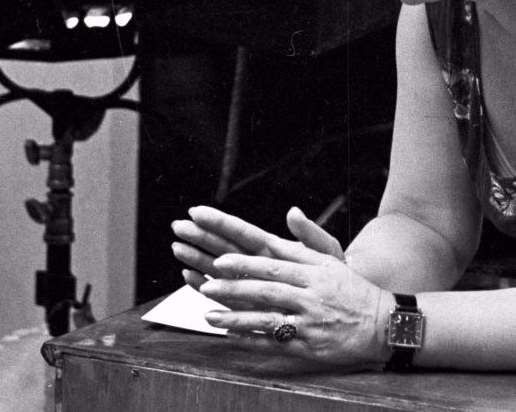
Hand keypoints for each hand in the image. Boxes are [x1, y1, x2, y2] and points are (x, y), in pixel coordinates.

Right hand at [171, 205, 343, 288]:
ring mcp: (250, 283)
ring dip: (197, 258)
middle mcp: (257, 264)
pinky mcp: (248, 305)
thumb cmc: (333, 274)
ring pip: (218, 270)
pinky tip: (189, 277)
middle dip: (200, 236)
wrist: (339, 303)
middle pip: (223, 247)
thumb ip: (309, 233)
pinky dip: (205, 286)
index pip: (241, 232)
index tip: (197, 210)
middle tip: (177, 226)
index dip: (219, 222)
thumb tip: (293, 212)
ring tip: (177, 247)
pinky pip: (222, 295)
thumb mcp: (326, 251)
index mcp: (273, 248)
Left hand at [198, 240, 386, 367]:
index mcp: (312, 272)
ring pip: (268, 319)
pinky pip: (276, 344)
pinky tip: (232, 337)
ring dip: (236, 318)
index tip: (220, 260)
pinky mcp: (309, 346)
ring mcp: (308, 322)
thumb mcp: (332, 259)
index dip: (245, 263)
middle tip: (207, 285)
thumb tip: (290, 212)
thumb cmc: (352, 288)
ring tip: (209, 316)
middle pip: (266, 291)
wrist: (383, 323)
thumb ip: (307, 238)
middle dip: (234, 288)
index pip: (273, 264)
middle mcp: (309, 295)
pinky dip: (253, 341)